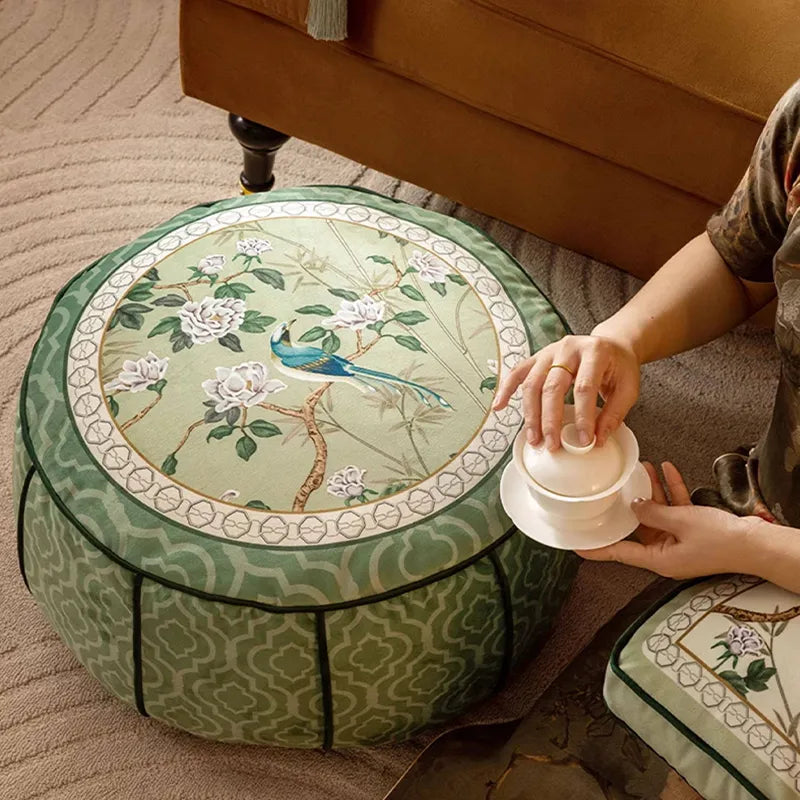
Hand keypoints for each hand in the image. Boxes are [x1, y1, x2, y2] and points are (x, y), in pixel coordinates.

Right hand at [492, 334, 639, 449]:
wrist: (610, 344)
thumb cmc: (618, 367)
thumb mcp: (628, 388)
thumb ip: (614, 413)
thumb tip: (598, 439)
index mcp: (594, 352)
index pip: (584, 388)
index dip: (582, 416)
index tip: (584, 440)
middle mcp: (568, 348)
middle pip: (553, 387)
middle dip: (550, 420)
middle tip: (552, 445)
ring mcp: (549, 351)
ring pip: (532, 384)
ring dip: (530, 414)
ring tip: (534, 439)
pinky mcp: (537, 357)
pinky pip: (517, 373)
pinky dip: (506, 389)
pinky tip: (499, 407)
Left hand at [576, 462, 761, 578]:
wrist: (757, 543)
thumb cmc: (721, 540)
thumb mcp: (681, 522)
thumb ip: (653, 512)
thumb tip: (635, 505)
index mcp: (658, 559)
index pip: (619, 554)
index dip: (597, 549)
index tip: (577, 546)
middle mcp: (666, 553)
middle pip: (639, 528)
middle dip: (629, 505)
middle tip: (612, 488)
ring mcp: (680, 542)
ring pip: (658, 514)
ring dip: (652, 491)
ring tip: (642, 467)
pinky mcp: (693, 531)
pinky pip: (677, 510)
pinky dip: (672, 491)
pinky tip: (667, 469)